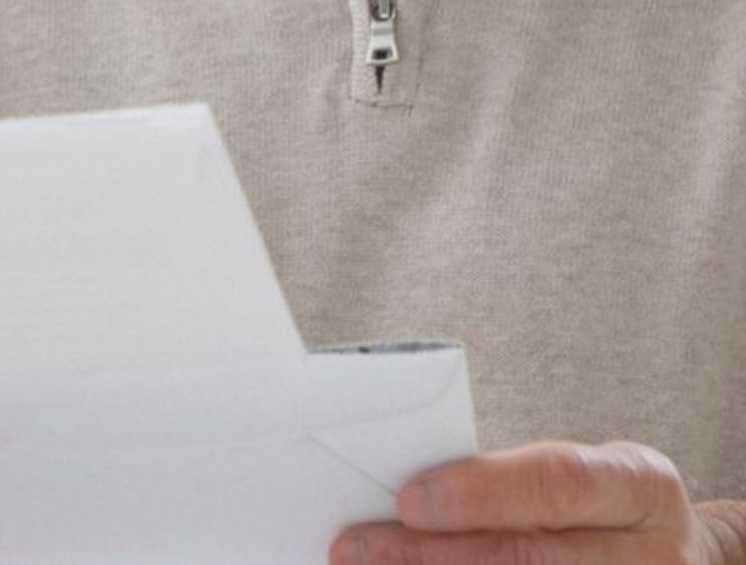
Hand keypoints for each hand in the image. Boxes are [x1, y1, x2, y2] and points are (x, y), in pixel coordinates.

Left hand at [333, 442, 744, 564]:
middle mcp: (654, 556)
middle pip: (528, 558)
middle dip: (431, 555)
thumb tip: (400, 496)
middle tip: (355, 547)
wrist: (675, 562)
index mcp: (642, 487)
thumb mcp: (581, 474)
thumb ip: (507, 482)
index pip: (558, 483)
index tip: (407, 499)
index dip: (481, 493)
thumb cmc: (598, 507)